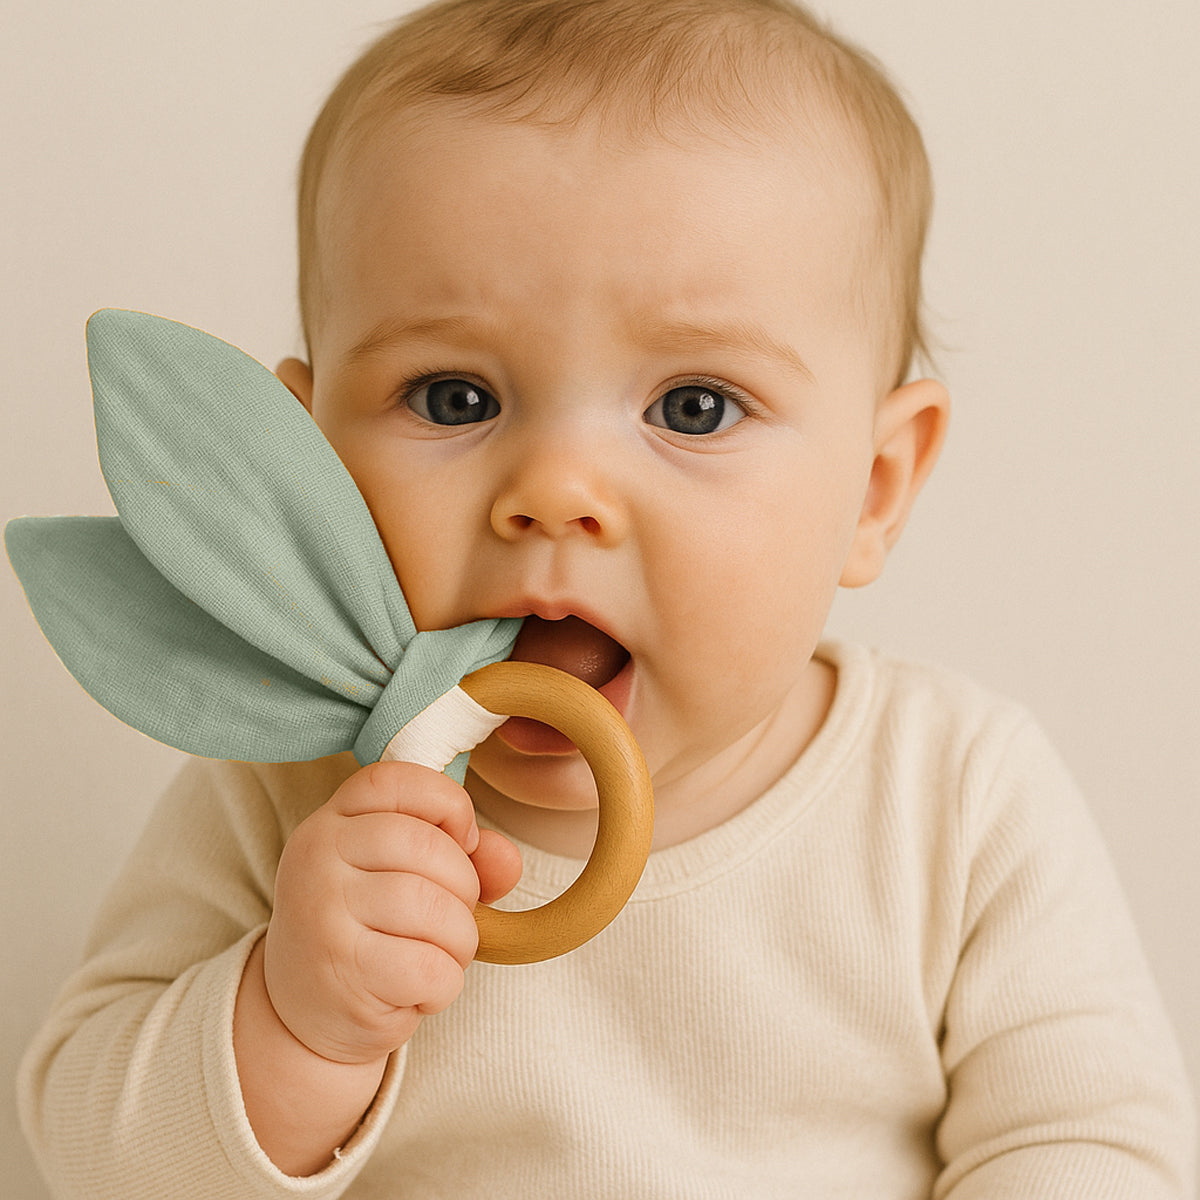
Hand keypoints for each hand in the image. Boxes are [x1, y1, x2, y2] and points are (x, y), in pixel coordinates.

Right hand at [262, 760, 521, 1064]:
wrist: (304, 1018)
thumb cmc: (372, 935)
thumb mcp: (409, 880)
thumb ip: (464, 857)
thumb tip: (507, 857)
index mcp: (330, 822)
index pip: (395, 780)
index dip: (448, 802)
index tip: (463, 841)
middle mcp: (316, 857)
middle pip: (426, 846)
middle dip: (465, 888)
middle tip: (451, 920)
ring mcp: (322, 912)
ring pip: (434, 908)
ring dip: (459, 942)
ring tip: (439, 958)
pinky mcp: (340, 969)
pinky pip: (429, 967)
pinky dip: (444, 985)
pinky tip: (420, 991)